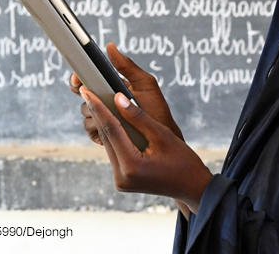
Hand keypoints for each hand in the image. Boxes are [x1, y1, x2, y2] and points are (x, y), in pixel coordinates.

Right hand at [69, 42, 182, 144]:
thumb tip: (110, 46)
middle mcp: (105, 101)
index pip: (89, 79)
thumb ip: (127, 66)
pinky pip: (92, 129)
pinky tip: (110, 123)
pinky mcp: (103, 134)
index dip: (80, 77)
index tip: (78, 77)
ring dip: (94, 109)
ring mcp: (103, 118)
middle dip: (85, 93)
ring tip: (110, 109)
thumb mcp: (145, 83)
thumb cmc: (156, 108)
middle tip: (89, 91)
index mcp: (112, 87)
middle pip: (84, 95)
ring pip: (86, 112)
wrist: (162, 135)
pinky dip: (97, 126)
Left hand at [69, 43, 192, 216]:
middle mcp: (121, 177)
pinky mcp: (122, 180)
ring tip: (96, 101)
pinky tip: (110, 119)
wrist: (192, 187)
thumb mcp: (162, 135)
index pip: (111, 129)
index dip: (98, 107)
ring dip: (104, 123)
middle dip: (97, 113)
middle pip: (106, 137)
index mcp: (131, 166)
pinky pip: (115, 152)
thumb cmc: (183, 161)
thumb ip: (138, 117)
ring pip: (108, 144)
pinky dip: (113, 135)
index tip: (87, 91)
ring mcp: (120, 181)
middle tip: (87, 91)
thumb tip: (118, 98)